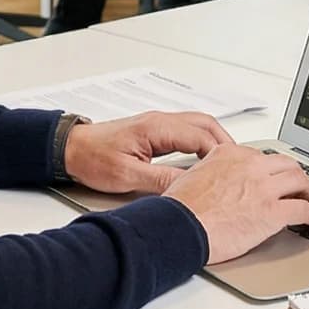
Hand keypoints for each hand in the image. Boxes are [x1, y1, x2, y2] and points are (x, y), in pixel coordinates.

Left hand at [63, 110, 234, 195]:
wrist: (69, 148)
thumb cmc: (92, 158)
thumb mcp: (127, 176)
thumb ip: (160, 181)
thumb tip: (188, 187)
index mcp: (156, 128)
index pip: (200, 135)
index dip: (220, 153)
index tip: (232, 169)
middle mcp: (160, 121)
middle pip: (205, 124)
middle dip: (225, 143)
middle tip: (238, 164)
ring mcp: (157, 123)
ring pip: (197, 125)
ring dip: (214, 140)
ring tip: (226, 162)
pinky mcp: (153, 130)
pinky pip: (186, 130)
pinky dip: (201, 141)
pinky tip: (204, 157)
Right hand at [166, 144, 308, 263]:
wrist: (179, 227)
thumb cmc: (180, 209)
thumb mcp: (193, 175)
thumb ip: (212, 171)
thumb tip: (216, 181)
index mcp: (230, 154)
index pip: (262, 157)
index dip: (272, 170)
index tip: (275, 178)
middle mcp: (250, 166)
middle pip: (286, 164)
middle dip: (296, 176)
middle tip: (299, 187)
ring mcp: (263, 188)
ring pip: (300, 181)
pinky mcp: (272, 213)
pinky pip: (304, 210)